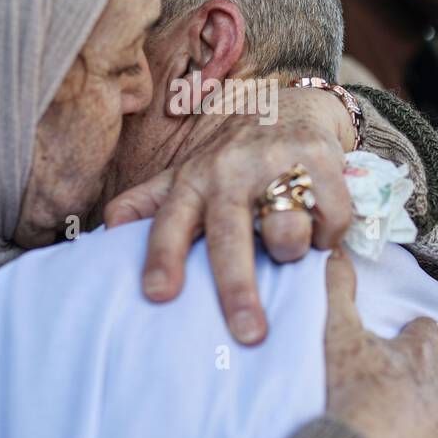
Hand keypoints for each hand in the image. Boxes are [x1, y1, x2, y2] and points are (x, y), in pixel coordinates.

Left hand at [105, 87, 354, 344]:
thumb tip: (106, 232)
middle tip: (248, 334)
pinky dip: (328, 233)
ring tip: (288, 247)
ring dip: (291, 250)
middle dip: (237, 288)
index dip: (162, 258)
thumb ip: (148, 204)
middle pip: (230, 238)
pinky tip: (319, 224)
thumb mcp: (184, 175)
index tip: (158, 295)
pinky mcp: (318, 159)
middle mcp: (229, 172)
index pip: (169, 223)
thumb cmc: (230, 159)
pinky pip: (330, 218)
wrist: (287, 104)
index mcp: (192, 182)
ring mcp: (275, 163)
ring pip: (285, 231)